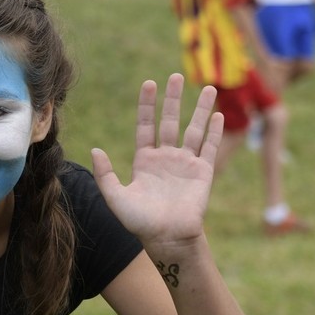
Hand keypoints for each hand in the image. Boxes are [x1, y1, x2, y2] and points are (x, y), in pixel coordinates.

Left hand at [91, 73, 222, 247]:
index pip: (146, 126)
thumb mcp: (115, 196)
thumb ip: (105, 174)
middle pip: (170, 121)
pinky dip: (214, 131)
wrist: (166, 238)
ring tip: (208, 87)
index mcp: (144, 161)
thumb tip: (95, 150)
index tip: (149, 83)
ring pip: (194, 130)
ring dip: (201, 109)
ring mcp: (185, 164)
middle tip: (177, 75)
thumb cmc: (139, 221)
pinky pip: (209, 147)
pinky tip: (218, 115)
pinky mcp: (203, 173)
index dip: (148, 105)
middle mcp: (166, 158)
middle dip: (173, 99)